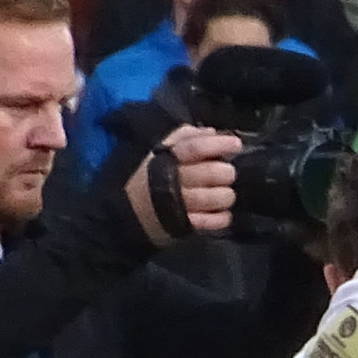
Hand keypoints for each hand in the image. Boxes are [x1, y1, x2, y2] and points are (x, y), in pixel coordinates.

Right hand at [132, 126, 240, 242]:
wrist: (122, 212)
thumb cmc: (145, 177)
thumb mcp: (156, 150)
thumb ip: (183, 137)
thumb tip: (211, 132)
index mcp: (166, 158)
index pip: (195, 147)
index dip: (218, 144)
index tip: (235, 144)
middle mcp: (173, 180)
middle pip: (211, 173)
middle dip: (226, 172)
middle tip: (227, 173)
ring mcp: (178, 204)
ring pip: (215, 198)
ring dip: (226, 195)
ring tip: (224, 192)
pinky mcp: (183, 225)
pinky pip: (212, 222)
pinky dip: (221, 217)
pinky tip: (221, 212)